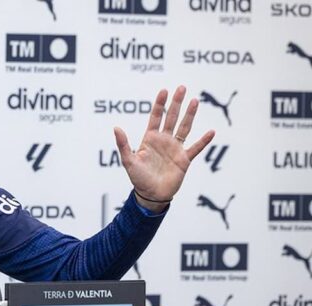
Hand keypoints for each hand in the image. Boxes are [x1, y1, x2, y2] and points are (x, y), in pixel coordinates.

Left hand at [113, 86, 215, 210]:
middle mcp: (164, 141)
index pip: (156, 117)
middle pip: (171, 117)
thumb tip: (116, 127)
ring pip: (184, 128)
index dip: (160, 104)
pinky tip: (211, 132)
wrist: (151, 195)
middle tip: (182, 87)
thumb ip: (124, 144)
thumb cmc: (138, 178)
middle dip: (176, 103)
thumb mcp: (128, 161)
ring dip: (190, 115)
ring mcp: (175, 149)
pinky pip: (196, 148)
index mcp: (150, 139)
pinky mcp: (184, 159)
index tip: (164, 90)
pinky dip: (204, 141)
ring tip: (195, 100)